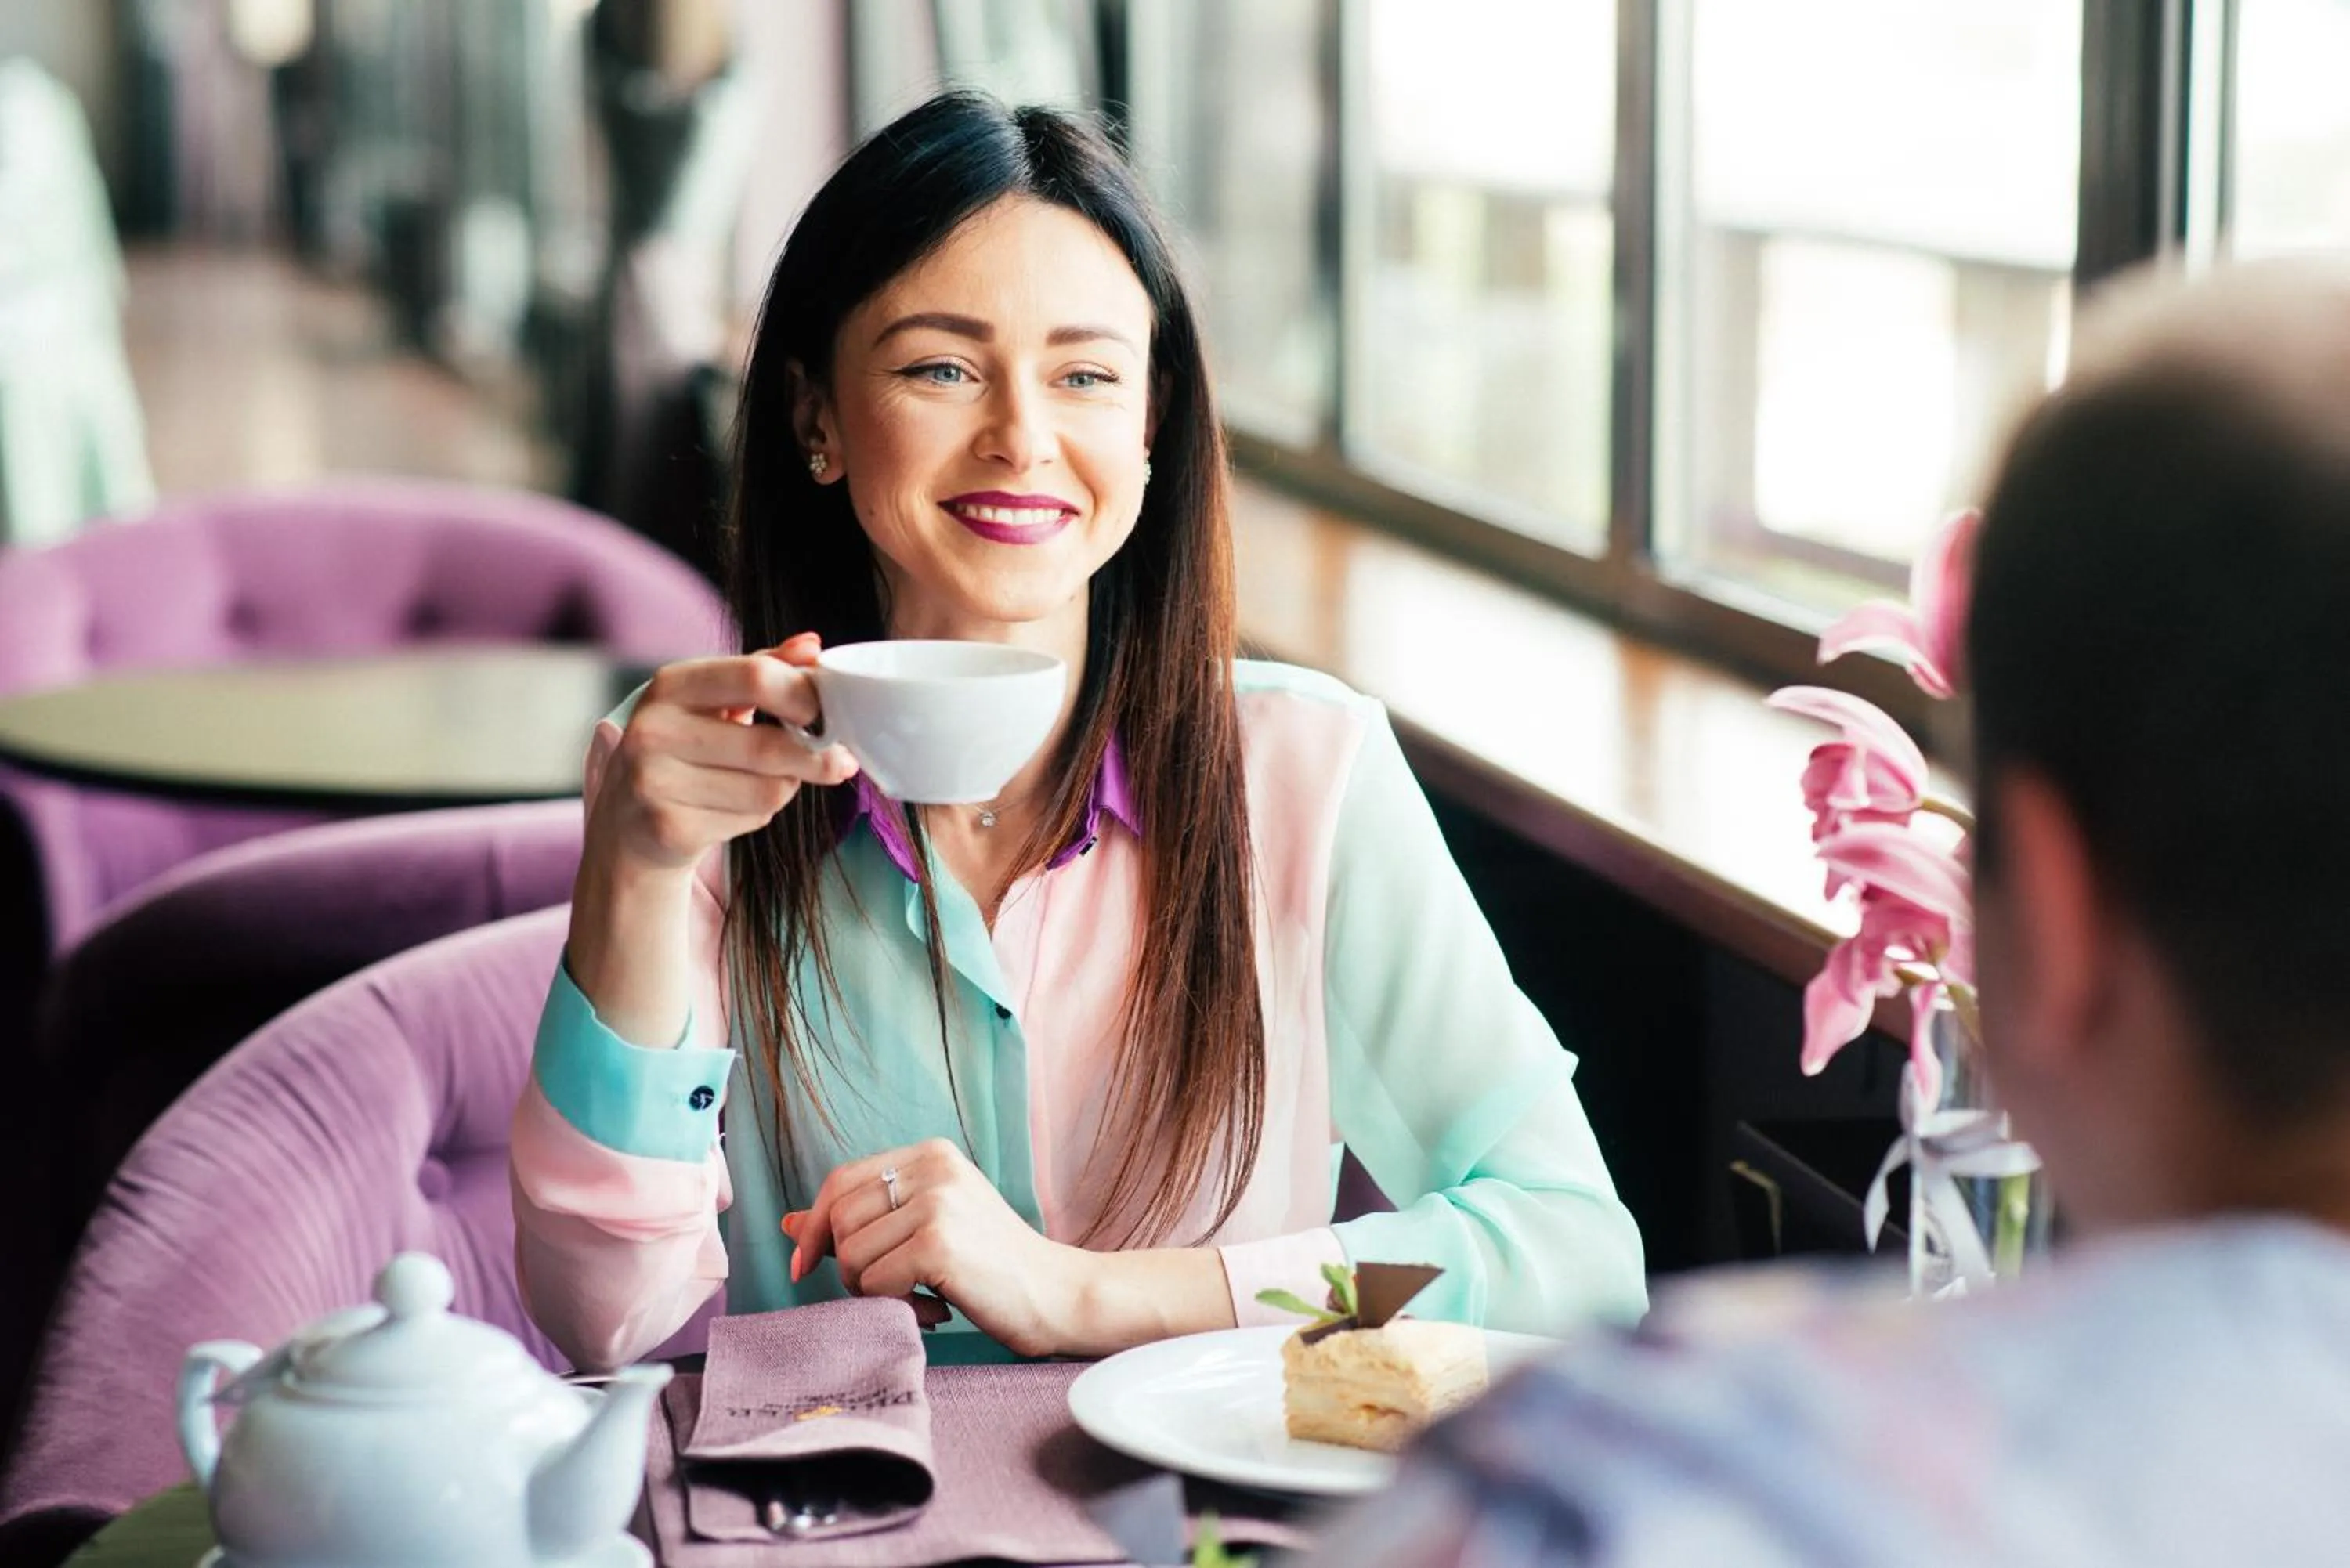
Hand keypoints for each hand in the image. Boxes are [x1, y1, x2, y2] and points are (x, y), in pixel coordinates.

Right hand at [585, 633, 857, 879]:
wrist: (627, 827)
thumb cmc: (682, 752)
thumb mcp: (712, 701)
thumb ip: (763, 669)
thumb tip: (812, 646)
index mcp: (669, 685)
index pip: (755, 677)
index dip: (804, 695)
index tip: (827, 712)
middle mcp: (654, 730)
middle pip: (768, 744)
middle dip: (815, 755)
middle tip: (838, 760)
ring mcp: (655, 782)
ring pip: (769, 788)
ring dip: (785, 787)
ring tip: (762, 782)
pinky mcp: (669, 828)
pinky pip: (752, 819)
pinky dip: (760, 816)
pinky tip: (733, 809)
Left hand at [784, 1139, 1089, 1356]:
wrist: (1056, 1295)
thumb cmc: (992, 1267)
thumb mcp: (926, 1228)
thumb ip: (863, 1220)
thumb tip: (788, 1223)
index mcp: (930, 1154)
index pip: (840, 1181)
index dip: (814, 1227)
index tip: (806, 1267)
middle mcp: (933, 1167)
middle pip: (839, 1217)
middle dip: (847, 1266)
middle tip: (888, 1290)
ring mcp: (938, 1202)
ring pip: (852, 1254)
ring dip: (872, 1291)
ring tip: (918, 1298)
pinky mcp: (939, 1242)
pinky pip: (876, 1281)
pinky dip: (895, 1306)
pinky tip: (935, 1309)